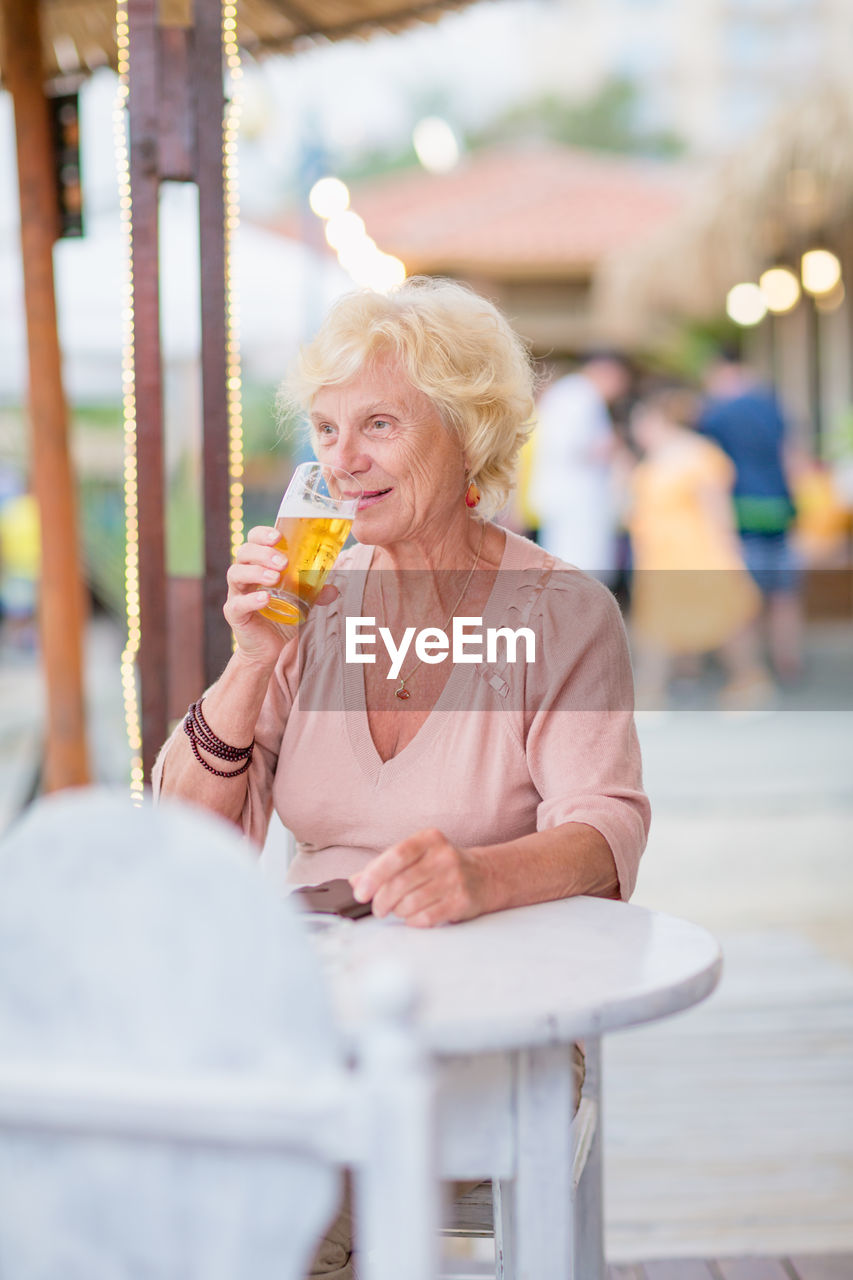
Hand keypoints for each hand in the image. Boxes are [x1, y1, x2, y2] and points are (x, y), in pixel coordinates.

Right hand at [224, 526, 337, 669]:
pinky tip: (265, 599)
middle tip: (284, 562)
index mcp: (258, 564)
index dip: (262, 534)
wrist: (268, 647)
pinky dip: (251, 599)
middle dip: (263, 553)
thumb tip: (334, 590)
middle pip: (244, 553)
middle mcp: (244, 575)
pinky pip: (237, 603)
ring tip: (275, 578)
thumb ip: (316, 593)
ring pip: (236, 573)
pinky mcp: (234, 613)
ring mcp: (236, 593)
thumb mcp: (302, 601)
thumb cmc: (282, 615)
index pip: (253, 540)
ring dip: (256, 572)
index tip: (278, 536)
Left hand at [350, 828, 488, 927]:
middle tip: (377, 908)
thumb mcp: (417, 856)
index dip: (374, 875)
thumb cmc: (444, 866)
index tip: (360, 892)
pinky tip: (413, 916)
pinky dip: (413, 920)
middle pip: (400, 883)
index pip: (396, 855)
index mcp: (429, 839)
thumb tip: (355, 881)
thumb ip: (385, 866)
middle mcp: (444, 856)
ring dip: (398, 911)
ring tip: (398, 910)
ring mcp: (455, 879)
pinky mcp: (462, 901)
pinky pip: (426, 917)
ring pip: (411, 902)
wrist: (486, 875)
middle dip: (382, 900)